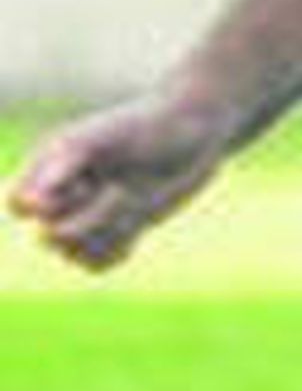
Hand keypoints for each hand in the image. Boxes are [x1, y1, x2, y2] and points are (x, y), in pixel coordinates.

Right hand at [7, 91, 226, 270]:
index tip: (81, 183)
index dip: (43, 205)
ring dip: (105, 235)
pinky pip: (98, 264)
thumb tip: (31, 204)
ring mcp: (90, 216)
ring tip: (132, 201)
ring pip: (73, 254)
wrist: (191, 133)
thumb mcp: (98, 140)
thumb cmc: (142, 126)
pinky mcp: (118, 233)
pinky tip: (137, 225)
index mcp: (50, 167)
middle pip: (48, 236)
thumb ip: (62, 166)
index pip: (20, 204)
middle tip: (119, 189)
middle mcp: (65, 194)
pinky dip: (116, 250)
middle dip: (85, 220)